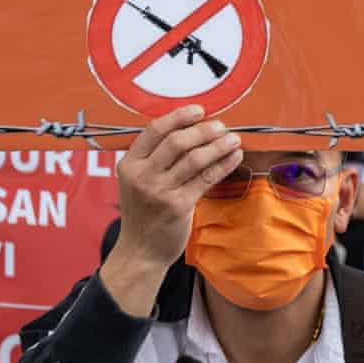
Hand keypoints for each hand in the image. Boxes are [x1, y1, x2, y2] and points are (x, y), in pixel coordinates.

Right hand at [100, 105, 241, 315]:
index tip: (199, 111)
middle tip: (220, 126)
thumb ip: (153, 158)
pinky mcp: (178, 206)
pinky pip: (206, 178)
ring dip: (218, 145)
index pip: (154, 130)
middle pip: (177, 141)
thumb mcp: (136, 181)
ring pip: (194, 158)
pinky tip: (234, 158)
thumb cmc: (143, 213)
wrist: (140, 251)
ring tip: (233, 139)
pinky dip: (223, 165)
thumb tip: (189, 130)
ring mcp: (160, 191)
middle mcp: (142, 175)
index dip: (178, 116)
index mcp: (129, 164)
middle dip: (203, 130)